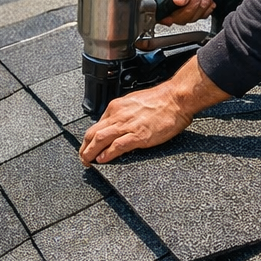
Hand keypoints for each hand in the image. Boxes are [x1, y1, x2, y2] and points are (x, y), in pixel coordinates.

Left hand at [79, 58, 229, 164]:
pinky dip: (107, 154)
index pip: (97, 125)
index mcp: (117, 107)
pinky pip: (117, 146)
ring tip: (88, 162)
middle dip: (84, 148)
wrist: (176, 98)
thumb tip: (118, 124)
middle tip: (83, 158)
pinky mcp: (138, 135)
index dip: (90, 138)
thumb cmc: (161, 100)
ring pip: (99, 139)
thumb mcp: (134, 101)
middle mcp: (118, 115)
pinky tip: (103, 160)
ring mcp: (127, 125)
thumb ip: (124, 113)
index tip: (89, 146)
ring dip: (90, 153)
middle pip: (92, 133)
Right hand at [155, 0, 239, 24]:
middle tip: (198, 0)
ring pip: (186, 13)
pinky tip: (209, 2)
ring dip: (198, 10)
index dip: (166, 11)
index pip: (159, 0)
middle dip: (188, 10)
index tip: (175, 15)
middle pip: (173, 11)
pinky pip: (196, 11)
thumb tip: (178, 1)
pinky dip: (204, 10)